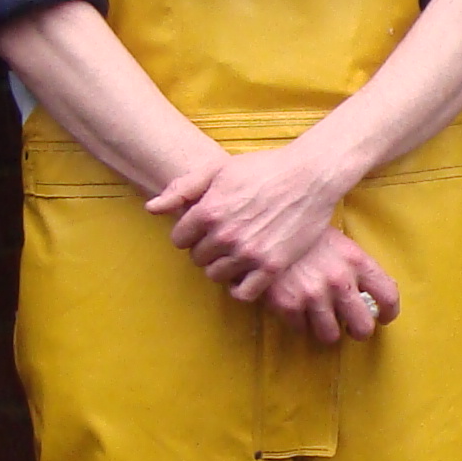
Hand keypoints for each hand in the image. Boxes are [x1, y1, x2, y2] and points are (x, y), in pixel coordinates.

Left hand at [148, 139, 350, 291]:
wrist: (309, 177)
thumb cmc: (263, 168)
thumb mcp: (219, 169)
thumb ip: (183, 189)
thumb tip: (152, 209)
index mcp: (208, 210)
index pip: (179, 239)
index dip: (189, 233)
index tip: (202, 229)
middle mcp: (225, 235)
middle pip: (197, 258)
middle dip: (205, 249)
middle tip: (221, 239)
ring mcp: (248, 253)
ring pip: (216, 275)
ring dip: (221, 266)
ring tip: (234, 253)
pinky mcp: (272, 266)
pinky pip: (243, 292)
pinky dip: (239, 287)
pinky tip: (245, 273)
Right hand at [257, 229, 401, 343]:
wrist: (263, 227)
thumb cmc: (304, 234)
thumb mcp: (337, 241)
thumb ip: (355, 266)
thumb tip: (370, 291)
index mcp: (356, 261)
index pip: (388, 296)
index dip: (389, 313)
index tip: (383, 317)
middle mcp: (339, 281)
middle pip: (363, 327)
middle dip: (358, 331)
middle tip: (350, 326)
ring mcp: (313, 295)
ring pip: (331, 336)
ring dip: (327, 330)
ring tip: (320, 318)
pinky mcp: (288, 305)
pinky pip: (301, 329)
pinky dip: (299, 323)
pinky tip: (295, 307)